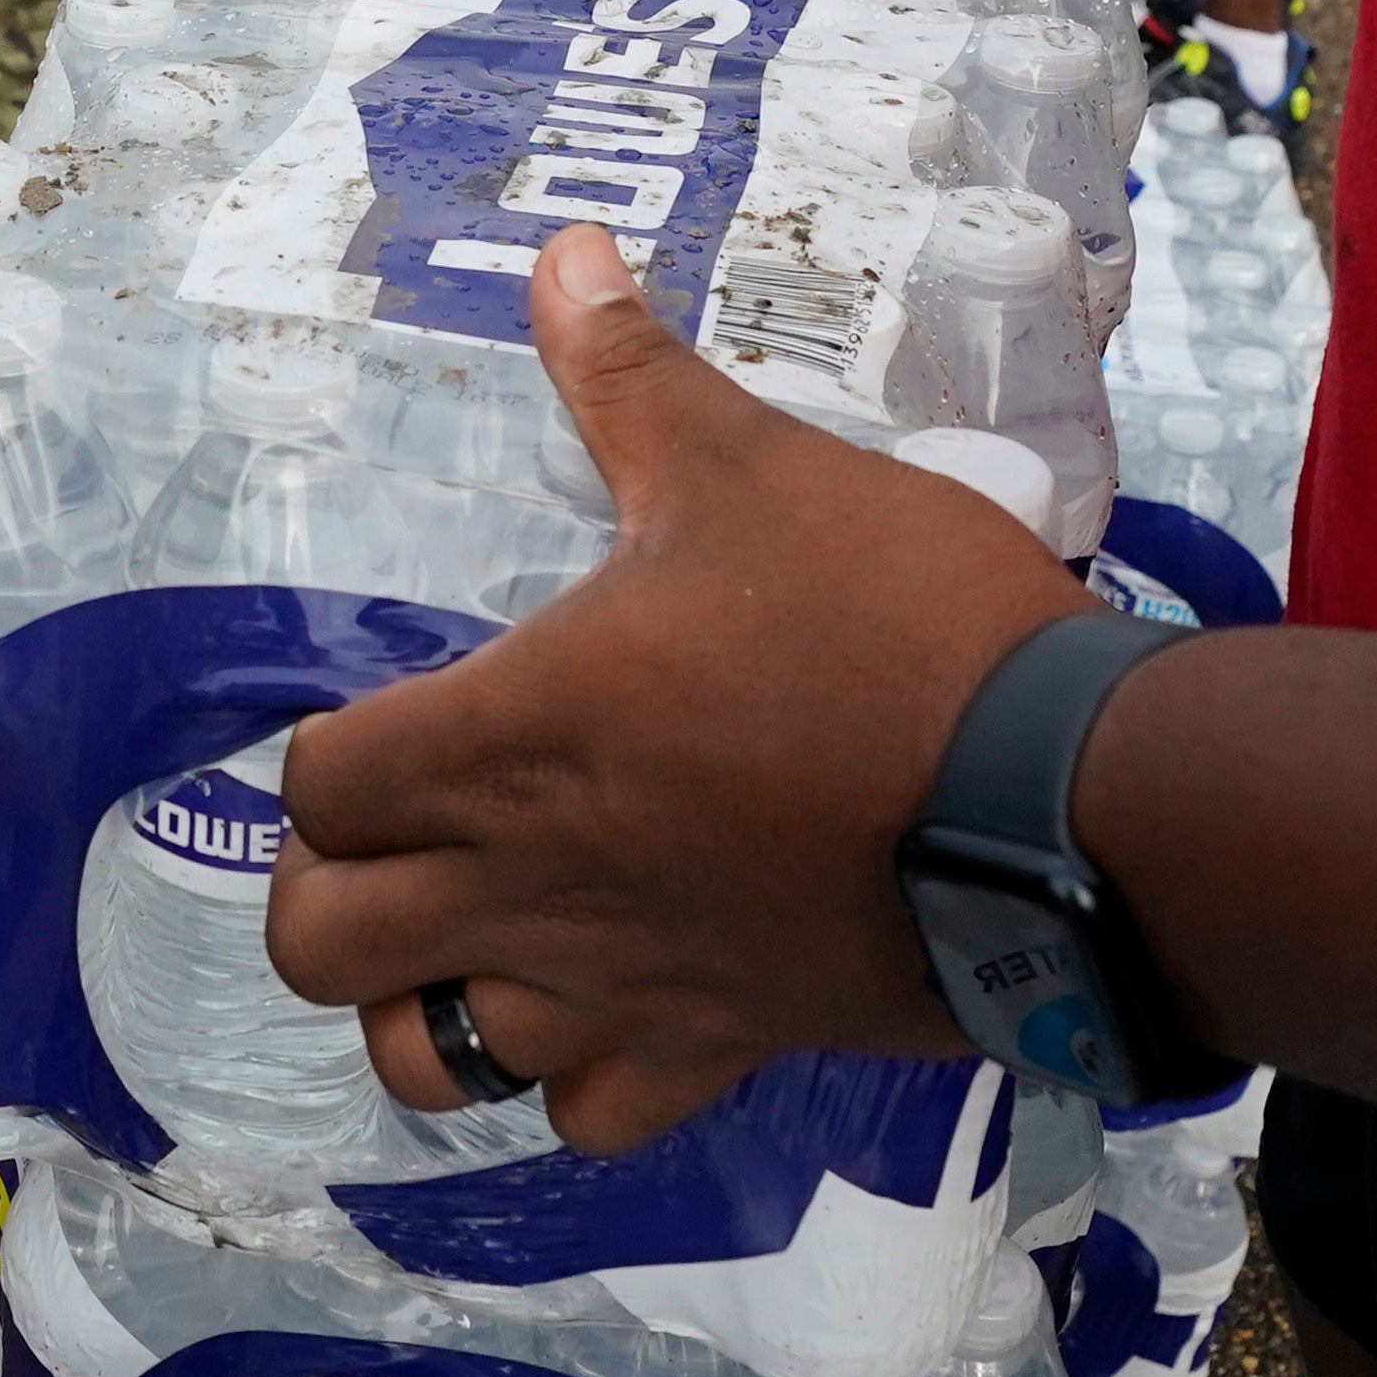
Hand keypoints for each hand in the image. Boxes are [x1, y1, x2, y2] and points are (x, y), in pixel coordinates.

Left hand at [265, 229, 1090, 1149]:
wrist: (1062, 799)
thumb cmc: (894, 621)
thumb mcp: (753, 468)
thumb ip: (633, 377)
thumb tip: (566, 257)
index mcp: (510, 738)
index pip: (314, 787)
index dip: (328, 755)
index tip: (390, 717)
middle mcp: (531, 884)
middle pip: (316, 943)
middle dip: (330, 892)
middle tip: (398, 834)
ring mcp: (617, 985)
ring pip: (429, 1059)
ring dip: (426, 1000)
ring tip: (471, 936)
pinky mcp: (715, 1048)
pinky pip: (586, 1119)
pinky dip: (573, 1079)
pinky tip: (605, 1007)